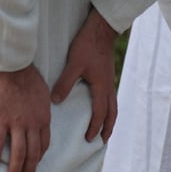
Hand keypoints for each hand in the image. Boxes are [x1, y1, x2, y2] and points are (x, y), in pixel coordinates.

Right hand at [0, 64, 51, 171]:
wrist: (11, 66)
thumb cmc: (27, 75)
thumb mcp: (43, 92)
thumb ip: (42, 105)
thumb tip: (41, 109)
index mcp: (44, 118)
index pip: (44, 143)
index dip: (39, 156)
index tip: (35, 163)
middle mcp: (33, 124)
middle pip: (33, 153)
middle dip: (30, 169)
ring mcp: (17, 123)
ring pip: (18, 153)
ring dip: (15, 169)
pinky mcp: (0, 120)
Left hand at [51, 8, 118, 143]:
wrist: (101, 31)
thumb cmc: (88, 46)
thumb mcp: (74, 64)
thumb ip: (65, 83)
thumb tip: (56, 102)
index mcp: (101, 87)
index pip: (99, 113)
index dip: (94, 127)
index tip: (88, 138)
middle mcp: (108, 87)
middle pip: (112, 113)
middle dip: (108, 128)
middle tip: (102, 140)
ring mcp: (110, 82)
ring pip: (114, 106)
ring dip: (111, 119)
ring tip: (107, 129)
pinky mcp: (108, 77)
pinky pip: (111, 98)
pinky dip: (110, 108)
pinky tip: (103, 107)